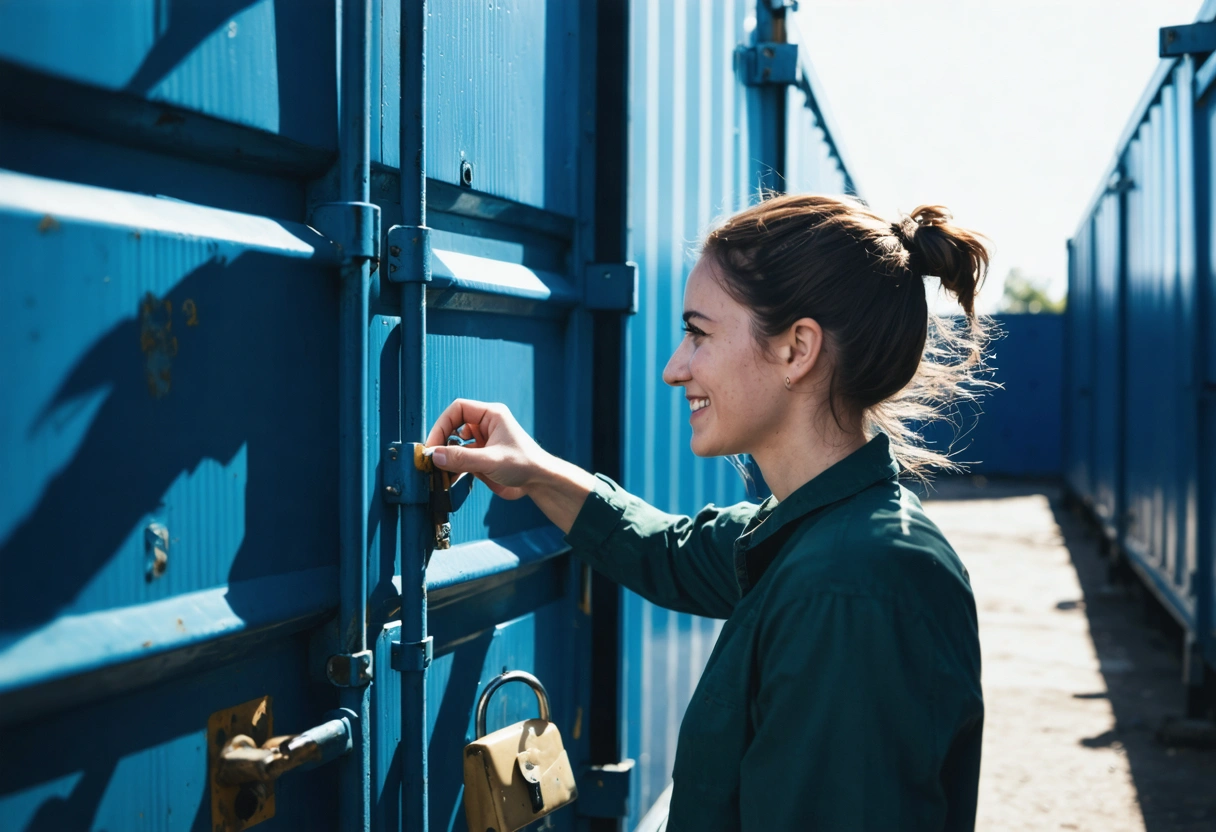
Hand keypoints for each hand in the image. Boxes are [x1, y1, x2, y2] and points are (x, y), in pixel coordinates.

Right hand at [425, 399, 549, 499]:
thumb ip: (461, 458)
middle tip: (433, 458)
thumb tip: (434, 455)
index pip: (458, 409)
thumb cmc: (525, 464)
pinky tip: (449, 477)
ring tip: (439, 469)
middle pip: (453, 425)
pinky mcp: (481, 458)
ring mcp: (483, 442)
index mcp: (491, 415)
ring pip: (455, 444)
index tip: (433, 443)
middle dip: (442, 440)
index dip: (442, 424)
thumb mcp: (490, 460)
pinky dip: (452, 467)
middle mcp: (486, 426)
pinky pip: (461, 459)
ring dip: (446, 456)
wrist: (540, 482)